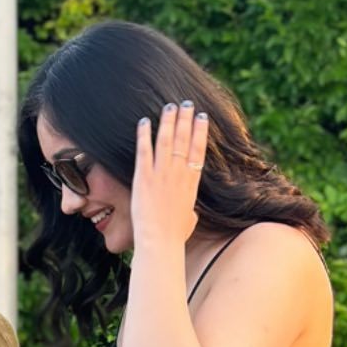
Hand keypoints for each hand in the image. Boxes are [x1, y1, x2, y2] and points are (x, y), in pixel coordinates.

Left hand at [131, 101, 208, 247]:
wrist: (160, 243)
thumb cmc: (175, 237)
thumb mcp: (190, 221)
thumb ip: (191, 211)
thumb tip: (192, 213)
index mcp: (191, 183)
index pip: (198, 150)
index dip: (200, 132)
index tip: (202, 117)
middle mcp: (178, 175)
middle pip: (184, 140)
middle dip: (186, 119)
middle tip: (186, 103)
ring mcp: (161, 175)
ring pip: (166, 141)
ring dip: (168, 121)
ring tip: (169, 106)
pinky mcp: (143, 178)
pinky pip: (144, 151)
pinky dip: (144, 135)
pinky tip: (144, 122)